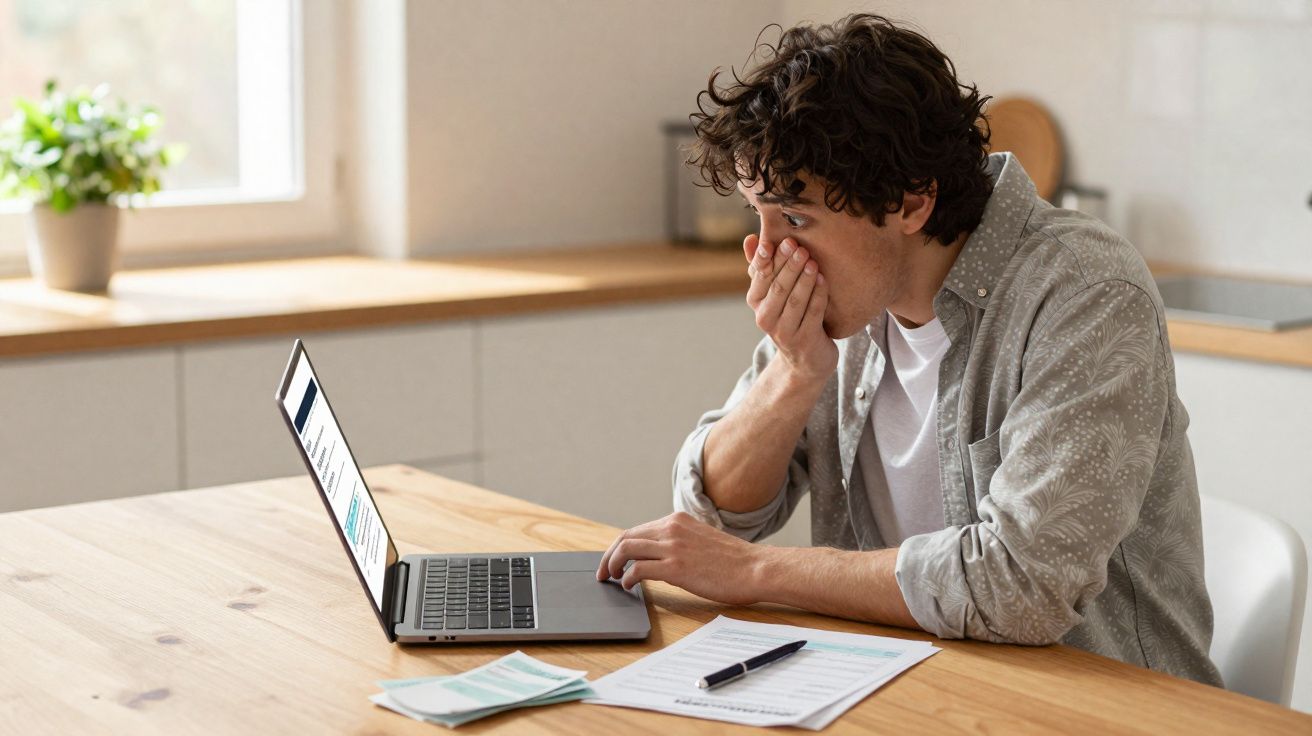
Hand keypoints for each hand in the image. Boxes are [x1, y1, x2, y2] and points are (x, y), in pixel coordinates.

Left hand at [595, 512, 764, 605]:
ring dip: (612, 565)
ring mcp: (673, 546)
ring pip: (626, 549)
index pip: (638, 530)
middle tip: (603, 572)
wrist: (755, 569)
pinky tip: (629, 586)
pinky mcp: (676, 567)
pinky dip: (628, 578)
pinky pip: (638, 569)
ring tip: (611, 579)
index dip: (620, 546)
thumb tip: (659, 557)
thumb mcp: (702, 540)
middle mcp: (672, 528)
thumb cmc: (734, 561)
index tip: (614, 560)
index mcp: (678, 520)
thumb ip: (680, 542)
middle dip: (609, 555)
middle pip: (626, 537)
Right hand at [744, 233, 836, 382]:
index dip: (765, 259)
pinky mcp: (805, 339)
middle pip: (778, 287)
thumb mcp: (772, 292)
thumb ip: (762, 266)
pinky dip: (818, 294)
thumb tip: (750, 239)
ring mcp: (785, 331)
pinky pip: (813, 312)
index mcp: (756, 301)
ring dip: (804, 279)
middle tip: (799, 246)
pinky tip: (824, 279)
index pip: (760, 276)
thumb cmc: (789, 315)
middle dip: (788, 265)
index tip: (774, 242)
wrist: (805, 358)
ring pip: (795, 300)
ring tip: (812, 261)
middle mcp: (765, 317)